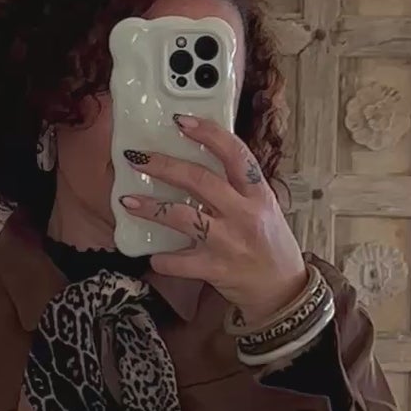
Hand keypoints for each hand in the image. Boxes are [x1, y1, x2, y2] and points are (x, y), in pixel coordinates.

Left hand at [124, 117, 309, 326]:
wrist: (282, 289)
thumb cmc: (270, 243)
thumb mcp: (264, 207)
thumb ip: (239, 186)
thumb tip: (201, 159)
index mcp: (258, 194)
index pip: (235, 154)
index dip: (207, 134)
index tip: (181, 121)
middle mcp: (244, 214)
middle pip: (200, 180)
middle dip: (164, 166)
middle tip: (138, 158)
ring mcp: (229, 242)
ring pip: (183, 218)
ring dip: (152, 208)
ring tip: (128, 201)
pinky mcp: (216, 269)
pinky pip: (179, 262)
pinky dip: (163, 259)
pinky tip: (153, 254)